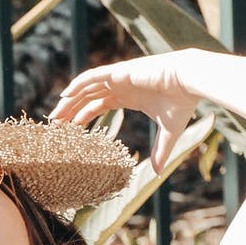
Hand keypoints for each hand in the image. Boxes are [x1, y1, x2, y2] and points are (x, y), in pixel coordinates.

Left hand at [50, 52, 201, 172]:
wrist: (190, 81)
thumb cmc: (182, 103)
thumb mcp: (169, 133)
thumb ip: (161, 151)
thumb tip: (157, 173)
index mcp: (129, 96)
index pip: (98, 105)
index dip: (83, 115)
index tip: (70, 129)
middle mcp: (121, 85)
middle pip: (88, 97)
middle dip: (71, 110)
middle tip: (55, 125)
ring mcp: (119, 77)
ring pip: (86, 87)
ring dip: (70, 99)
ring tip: (55, 114)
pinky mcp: (120, 72)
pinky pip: (93, 77)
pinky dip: (77, 84)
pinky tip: (65, 94)